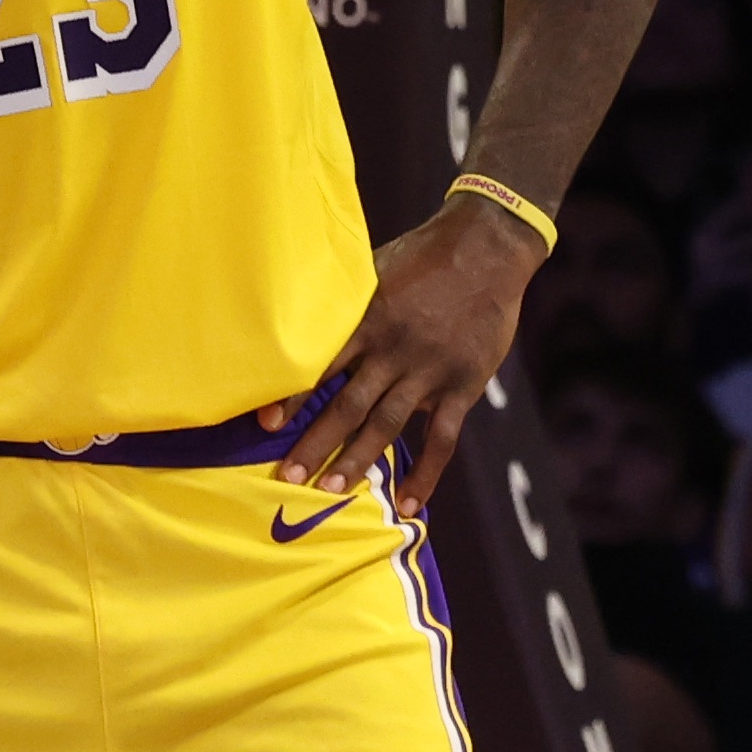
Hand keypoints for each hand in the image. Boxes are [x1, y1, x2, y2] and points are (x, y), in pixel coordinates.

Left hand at [285, 201, 537, 496]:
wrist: (487, 247)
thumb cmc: (422, 256)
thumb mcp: (373, 268)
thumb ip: (343, 303)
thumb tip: (297, 319)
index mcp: (368, 319)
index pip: (322, 365)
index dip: (293, 397)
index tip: (264, 425)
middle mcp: (394, 349)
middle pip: (348, 405)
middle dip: (316, 443)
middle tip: (288, 478)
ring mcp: (429, 370)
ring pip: (387, 424)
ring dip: (358, 460)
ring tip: (330, 490)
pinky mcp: (462, 385)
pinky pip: (442, 439)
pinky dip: (426, 474)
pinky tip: (409, 504)